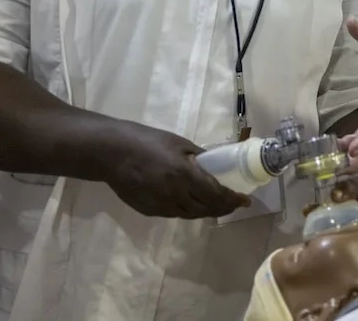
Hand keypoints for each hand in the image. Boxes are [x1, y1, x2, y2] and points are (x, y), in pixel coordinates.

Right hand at [103, 121, 249, 218]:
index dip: (233, 200)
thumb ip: (200, 158)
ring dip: (208, 212)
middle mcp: (174, 195)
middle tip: (235, 204)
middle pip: (206, 209)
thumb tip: (217, 165)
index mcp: (184, 176)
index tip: (245, 201)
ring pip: (191, 215)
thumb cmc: (148, 142)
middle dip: (224, 208)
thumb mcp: (180, 144)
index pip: (216, 195)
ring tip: (219, 206)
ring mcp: (160, 206)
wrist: (112, 153)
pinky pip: (175, 214)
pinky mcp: (149, 211)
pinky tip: (194, 205)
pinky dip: (189, 211)